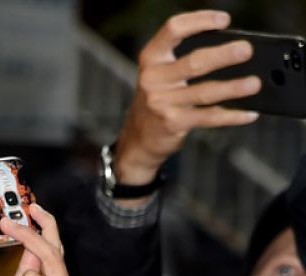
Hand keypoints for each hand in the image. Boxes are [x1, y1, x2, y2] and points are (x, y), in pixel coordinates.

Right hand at [114, 10, 259, 188]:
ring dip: (232, 88)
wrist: (138, 137)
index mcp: (152, 58)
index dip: (199, 21)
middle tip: (246, 50)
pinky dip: (231, 115)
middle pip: (194, 62)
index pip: (173, 30)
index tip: (224, 20)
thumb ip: (185, 57)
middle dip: (223, 55)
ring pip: (204, 92)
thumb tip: (231, 49)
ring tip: (254, 84)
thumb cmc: (159, 97)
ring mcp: (161, 103)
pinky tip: (248, 112)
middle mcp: (153, 79)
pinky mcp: (173, 123)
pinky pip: (208, 117)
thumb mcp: (161, 72)